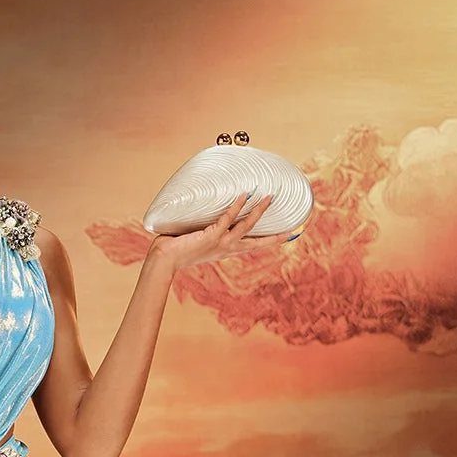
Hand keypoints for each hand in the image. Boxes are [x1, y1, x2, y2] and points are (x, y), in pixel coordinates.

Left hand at [148, 192, 291, 272]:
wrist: (163, 261)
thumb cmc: (175, 249)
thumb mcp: (196, 238)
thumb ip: (205, 227)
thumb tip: (206, 211)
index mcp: (225, 250)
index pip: (252, 245)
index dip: (270, 241)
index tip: (287, 237)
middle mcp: (225, 248)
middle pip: (256, 240)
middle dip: (274, 235)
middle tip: (293, 228)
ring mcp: (219, 242)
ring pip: (246, 226)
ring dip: (258, 211)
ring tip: (269, 197)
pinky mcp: (210, 236)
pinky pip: (226, 219)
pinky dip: (235, 207)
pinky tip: (243, 195)